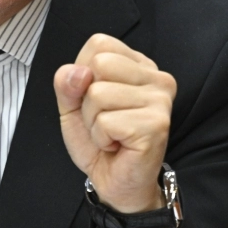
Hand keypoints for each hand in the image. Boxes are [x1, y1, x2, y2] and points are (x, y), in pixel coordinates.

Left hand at [54, 34, 176, 227]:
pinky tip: (117, 145)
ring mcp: (160, 100)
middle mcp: (157, 77)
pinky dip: (101, 138)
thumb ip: (67, 83)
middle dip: (87, 99)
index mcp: (140, 65)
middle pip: (98, 65)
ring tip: (110, 135)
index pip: (99, 44)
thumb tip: (78, 72)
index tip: (99, 100)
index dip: (83, 74)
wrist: (116, 183)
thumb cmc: (101, 141)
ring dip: (93, 122)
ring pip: (98, 94)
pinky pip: (106, 122)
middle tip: (104, 121)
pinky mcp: (156, 125)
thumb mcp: (73, 106)